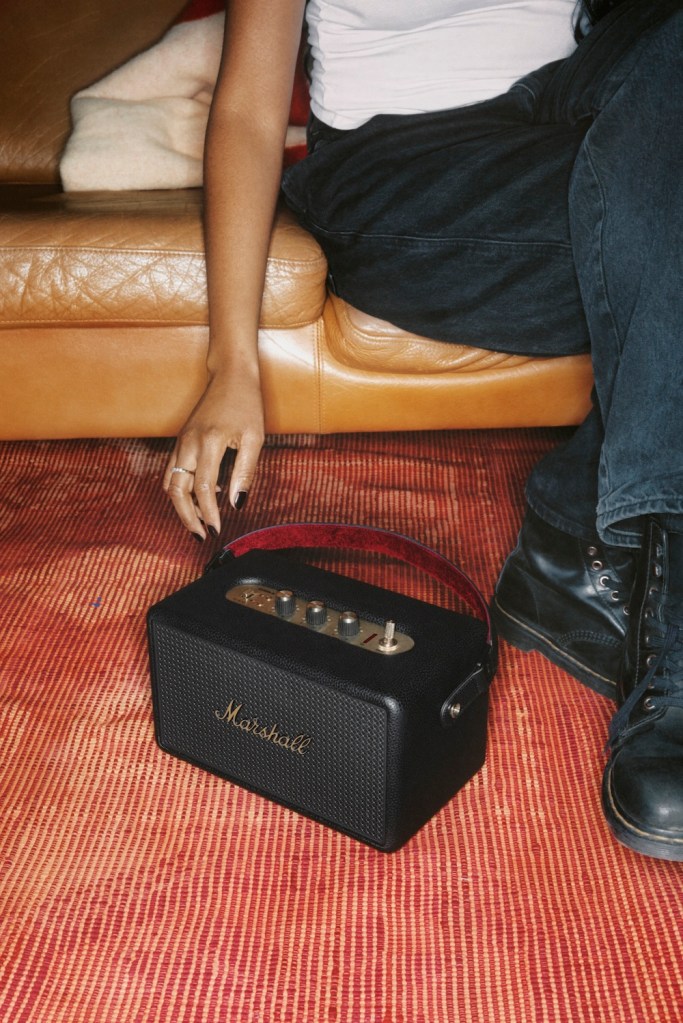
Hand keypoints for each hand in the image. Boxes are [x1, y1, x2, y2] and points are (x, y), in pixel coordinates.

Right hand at [163, 370, 264, 539]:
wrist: (230, 376)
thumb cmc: (246, 404)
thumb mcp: (254, 438)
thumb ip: (245, 472)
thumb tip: (237, 504)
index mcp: (209, 442)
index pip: (204, 488)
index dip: (209, 513)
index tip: (218, 529)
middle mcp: (189, 443)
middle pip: (177, 490)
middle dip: (187, 517)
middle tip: (201, 535)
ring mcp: (181, 441)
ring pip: (170, 483)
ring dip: (181, 506)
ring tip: (197, 523)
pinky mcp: (181, 441)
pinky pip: (172, 472)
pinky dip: (180, 490)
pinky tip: (198, 498)